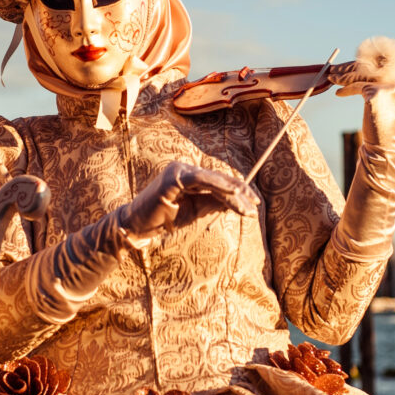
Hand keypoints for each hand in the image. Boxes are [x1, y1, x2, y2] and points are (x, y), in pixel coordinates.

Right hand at [120, 161, 259, 239]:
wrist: (139, 226)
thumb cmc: (165, 219)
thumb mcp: (196, 210)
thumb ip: (214, 203)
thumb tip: (238, 199)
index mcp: (189, 174)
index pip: (219, 180)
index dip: (239, 190)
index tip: (255, 203)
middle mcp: (185, 168)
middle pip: (219, 178)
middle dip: (240, 193)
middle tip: (255, 206)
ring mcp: (179, 170)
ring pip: (214, 180)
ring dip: (233, 194)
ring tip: (248, 208)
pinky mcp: (174, 177)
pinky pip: (202, 179)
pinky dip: (219, 185)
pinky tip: (234, 192)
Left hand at [329, 46, 394, 152]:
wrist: (387, 147)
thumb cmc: (387, 124)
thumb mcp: (393, 99)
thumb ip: (387, 80)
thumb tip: (367, 64)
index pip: (392, 56)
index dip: (374, 53)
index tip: (358, 56)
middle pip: (373, 63)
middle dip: (351, 64)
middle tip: (335, 68)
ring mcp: (390, 86)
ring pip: (362, 73)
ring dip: (343, 75)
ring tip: (332, 78)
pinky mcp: (375, 94)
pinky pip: (356, 85)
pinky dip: (345, 88)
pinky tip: (339, 93)